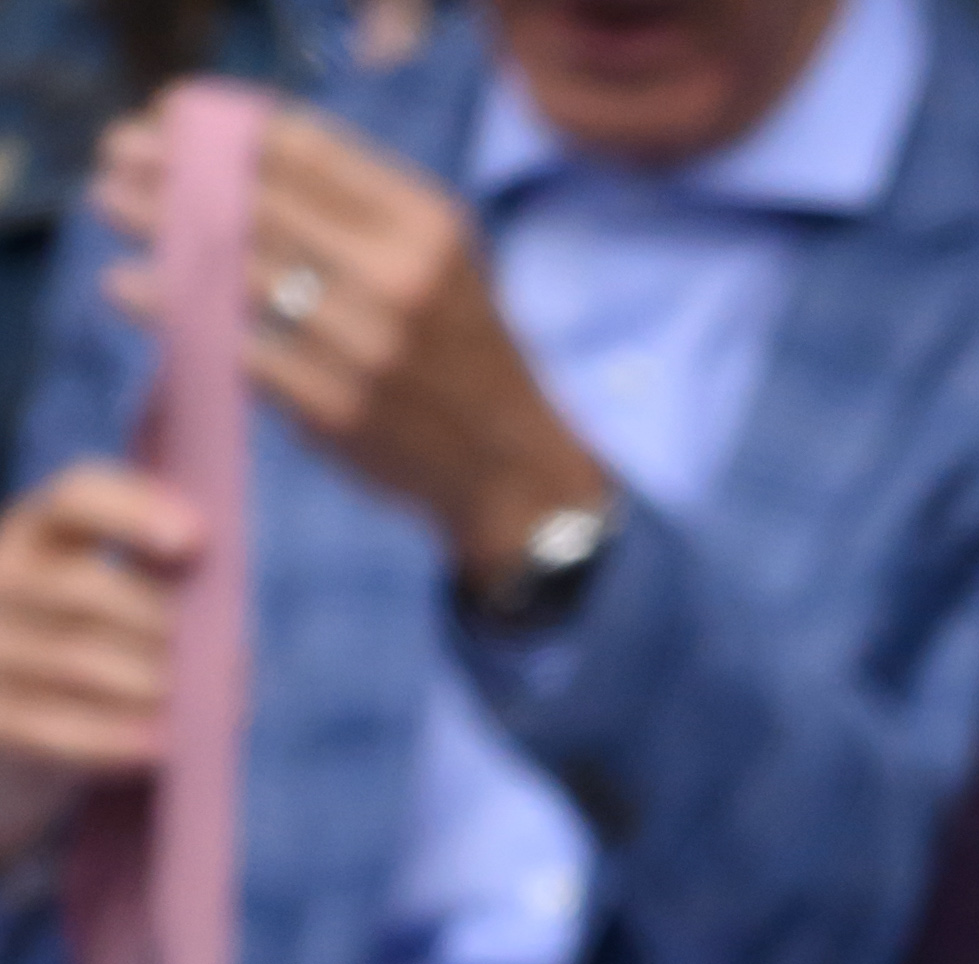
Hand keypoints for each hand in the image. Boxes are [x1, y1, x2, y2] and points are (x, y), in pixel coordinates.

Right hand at [0, 458, 200, 855]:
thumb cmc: (97, 653)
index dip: (134, 510)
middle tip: (209, 655)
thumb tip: (230, 651)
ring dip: (147, 681)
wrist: (25, 722)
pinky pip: (60, 728)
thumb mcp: (120, 608)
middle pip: (85, 587)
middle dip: (155, 620)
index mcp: (38, 533)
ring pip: (77, 659)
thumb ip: (168, 600)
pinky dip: (119, 737)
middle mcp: (2, 577)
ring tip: (193, 702)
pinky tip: (162, 742)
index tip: (197, 536)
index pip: (78, 500)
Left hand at [94, 95, 611, 590]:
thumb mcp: (436, 257)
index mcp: (424, 224)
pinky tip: (135, 291)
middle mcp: (399, 277)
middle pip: (262, 202)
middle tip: (117, 159)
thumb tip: (243, 158)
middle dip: (175, 174)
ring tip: (111, 210)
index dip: (230, 129)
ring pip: (238, 270)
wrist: (512, 469)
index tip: (175, 124)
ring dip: (159, 236)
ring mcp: (367, 347)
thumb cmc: (458, 351)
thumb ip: (357, 206)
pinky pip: (238, 345)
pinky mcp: (335, 409)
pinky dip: (177, 314)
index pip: (307, 149)